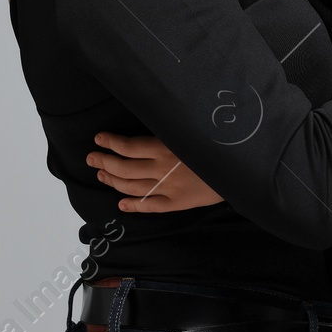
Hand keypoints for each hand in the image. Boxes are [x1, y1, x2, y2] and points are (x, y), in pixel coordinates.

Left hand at [86, 131, 224, 211]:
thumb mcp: (192, 131)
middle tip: (91, 158)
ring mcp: (168, 188)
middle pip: (124, 167)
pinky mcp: (177, 203)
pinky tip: (122, 204)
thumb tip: (148, 126)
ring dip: (113, 181)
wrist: (241, 170)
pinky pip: (149, 206)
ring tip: (102, 175)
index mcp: (165, 148)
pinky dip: (133, 206)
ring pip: (132, 187)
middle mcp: (162, 169)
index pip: (128, 146)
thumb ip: (170, 131)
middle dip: (104, 162)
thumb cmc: (217, 145)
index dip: (110, 143)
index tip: (98, 139)